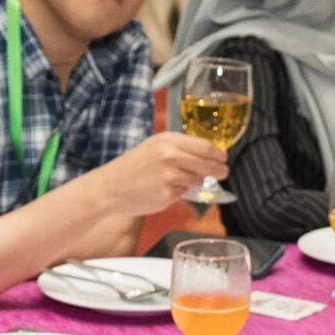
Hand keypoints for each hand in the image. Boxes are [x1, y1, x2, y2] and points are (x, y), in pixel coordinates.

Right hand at [90, 131, 227, 217]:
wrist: (110, 187)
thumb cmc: (133, 167)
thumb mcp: (155, 147)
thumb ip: (179, 148)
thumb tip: (208, 156)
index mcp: (169, 140)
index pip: (206, 146)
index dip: (219, 154)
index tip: (224, 158)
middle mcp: (171, 156)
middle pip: (208, 164)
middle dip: (219, 170)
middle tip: (223, 173)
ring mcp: (170, 176)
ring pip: (198, 180)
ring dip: (196, 182)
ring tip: (178, 180)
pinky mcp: (167, 194)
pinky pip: (184, 194)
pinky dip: (179, 193)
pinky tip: (164, 190)